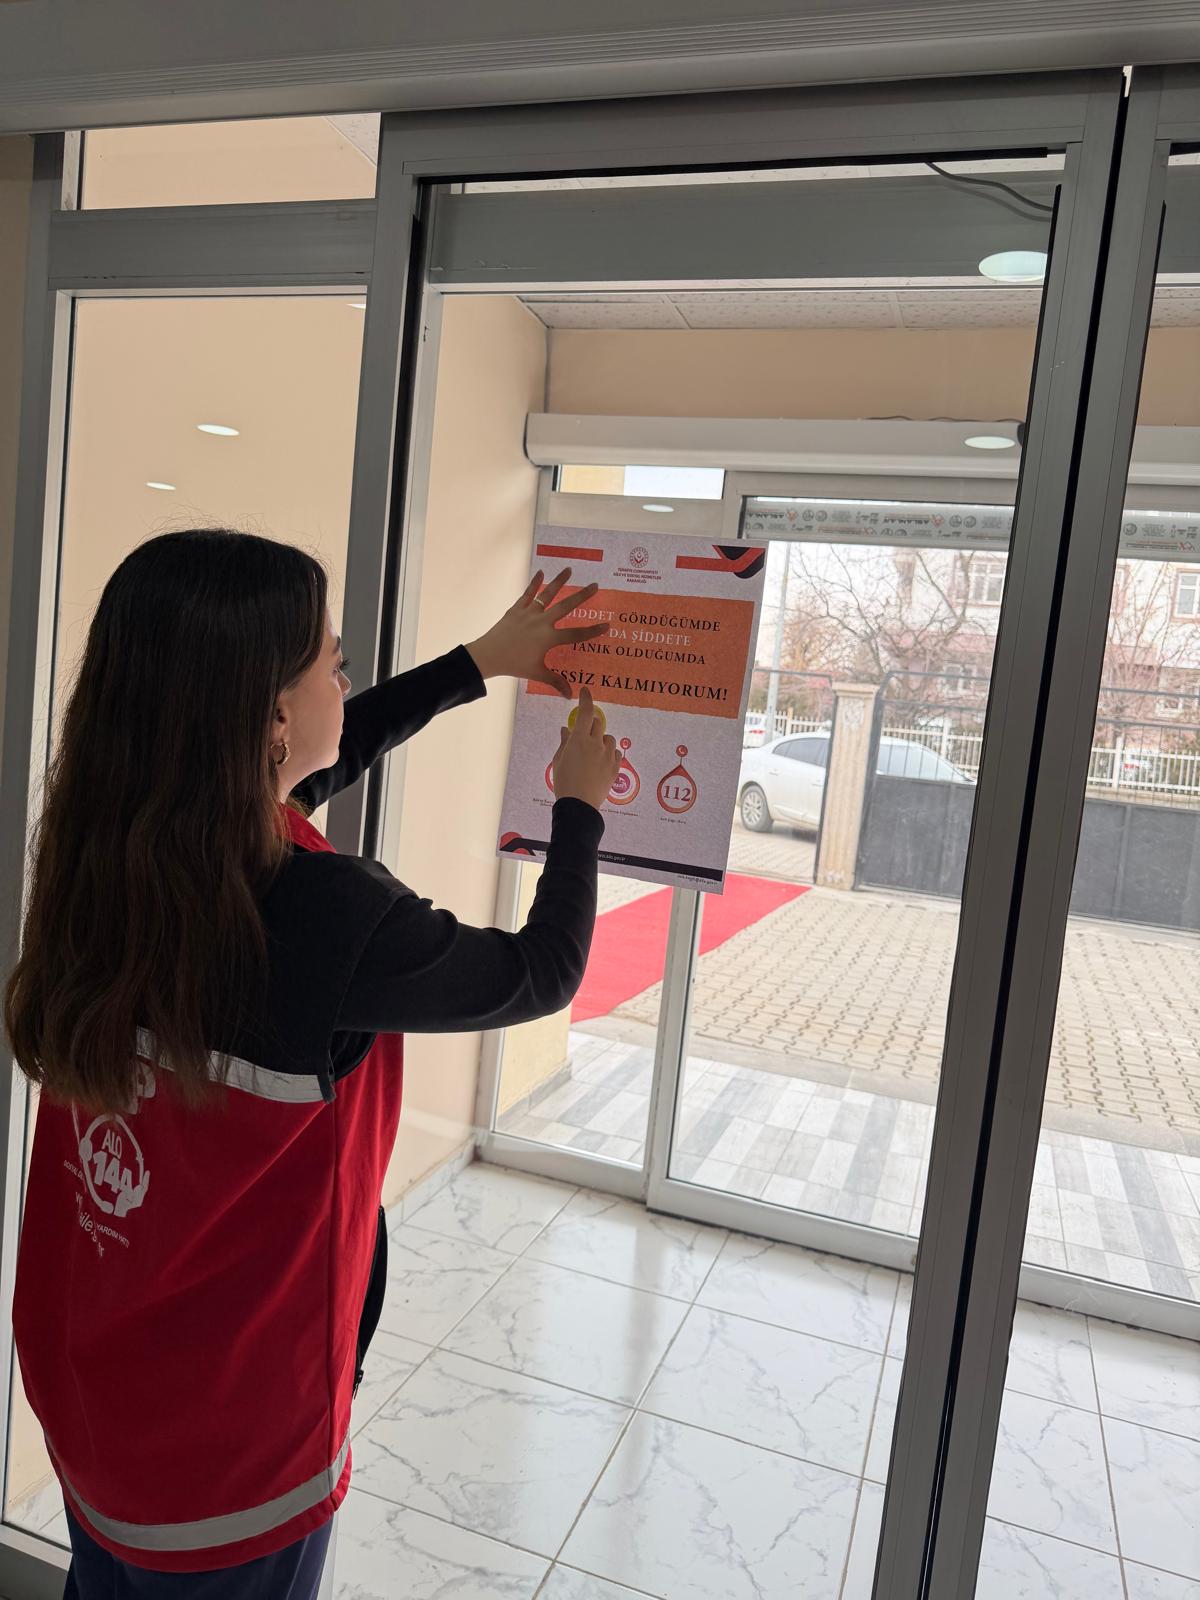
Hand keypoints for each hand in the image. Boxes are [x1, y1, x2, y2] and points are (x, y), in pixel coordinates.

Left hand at [465, 568, 609, 696]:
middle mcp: (542, 622)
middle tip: (595, 585)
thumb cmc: (514, 665)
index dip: (592, 631)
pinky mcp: (517, 609)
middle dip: (582, 596)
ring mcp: (529, 613)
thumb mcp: (536, 673)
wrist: (489, 655)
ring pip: (547, 594)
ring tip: (569, 569)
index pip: (576, 634)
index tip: (606, 625)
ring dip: (559, 581)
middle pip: (566, 606)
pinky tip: (541, 572)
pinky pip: (528, 594)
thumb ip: (555, 681)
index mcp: (549, 639)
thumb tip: (570, 695)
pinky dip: (534, 583)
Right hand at [551, 687, 619, 810]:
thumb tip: (567, 729)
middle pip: (598, 723)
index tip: (586, 691)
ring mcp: (607, 756)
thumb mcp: (559, 760)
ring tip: (593, 753)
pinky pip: (616, 753)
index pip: (585, 712)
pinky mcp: (615, 767)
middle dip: (591, 725)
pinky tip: (602, 762)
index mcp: (579, 740)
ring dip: (601, 740)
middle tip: (584, 735)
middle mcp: (596, 744)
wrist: (579, 805)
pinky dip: (610, 753)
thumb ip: (565, 742)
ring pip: (609, 738)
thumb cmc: (564, 782)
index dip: (586, 699)